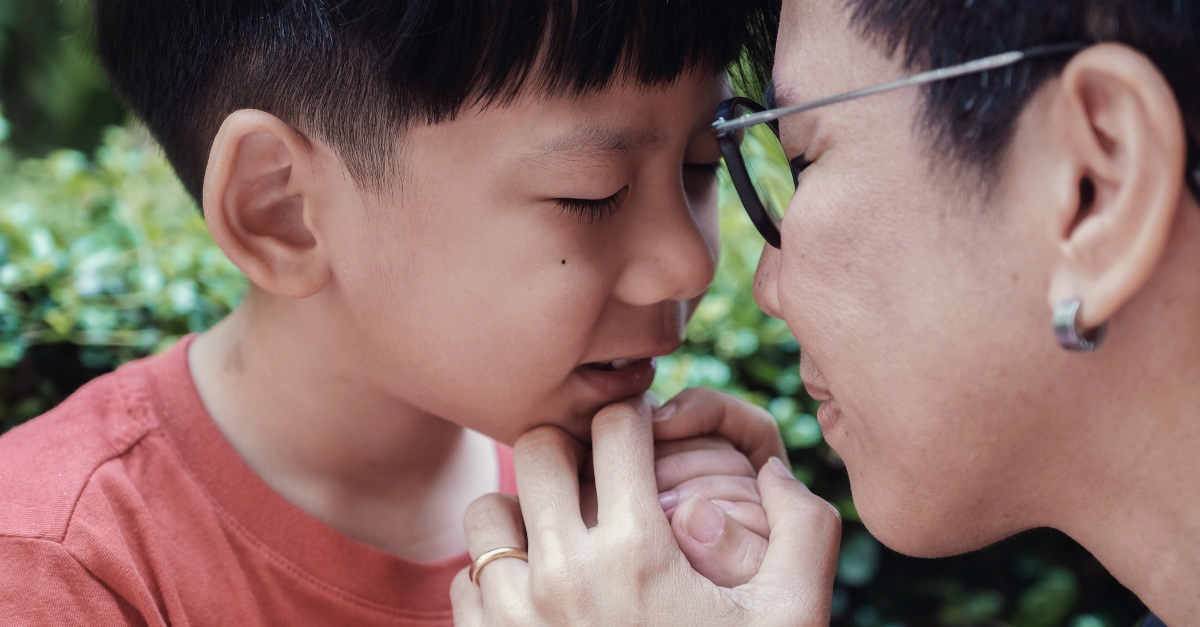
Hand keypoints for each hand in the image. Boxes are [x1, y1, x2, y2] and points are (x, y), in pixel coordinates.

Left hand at [451, 395, 840, 626]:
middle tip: (601, 477)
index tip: (644, 438)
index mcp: (637, 552)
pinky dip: (498, 573)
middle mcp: (562, 574)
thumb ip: (804, 534)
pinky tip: (542, 594)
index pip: (615, 427)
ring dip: (526, 510)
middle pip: (540, 447)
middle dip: (574, 449)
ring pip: (490, 510)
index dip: (636, 420)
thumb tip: (777, 470)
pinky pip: (466, 577)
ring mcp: (512, 615)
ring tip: (566, 536)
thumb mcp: (789, 620)